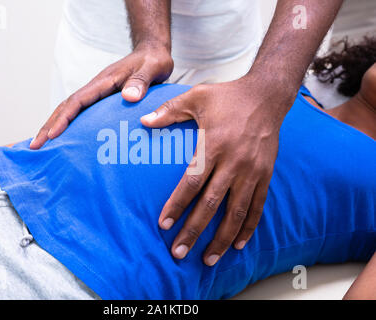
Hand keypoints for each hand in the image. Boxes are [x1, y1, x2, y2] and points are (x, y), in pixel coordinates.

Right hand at [29, 45, 173, 148]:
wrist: (152, 54)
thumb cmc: (153, 62)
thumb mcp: (152, 69)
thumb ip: (141, 81)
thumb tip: (128, 97)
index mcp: (104, 82)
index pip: (78, 101)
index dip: (64, 118)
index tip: (52, 134)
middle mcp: (96, 88)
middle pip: (66, 107)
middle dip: (49, 126)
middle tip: (34, 146)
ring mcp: (96, 94)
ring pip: (70, 111)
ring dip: (54, 127)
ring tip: (40, 146)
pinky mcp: (101, 101)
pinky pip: (80, 114)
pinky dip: (68, 126)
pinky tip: (64, 140)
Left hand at [141, 76, 293, 265]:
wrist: (267, 95)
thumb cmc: (228, 96)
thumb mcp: (196, 97)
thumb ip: (169, 110)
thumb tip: (143, 121)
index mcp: (214, 144)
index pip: (191, 182)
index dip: (177, 205)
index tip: (163, 225)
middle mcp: (234, 162)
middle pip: (211, 204)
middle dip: (194, 230)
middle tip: (179, 252)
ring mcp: (252, 171)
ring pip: (236, 212)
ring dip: (222, 238)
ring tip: (208, 259)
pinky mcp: (266, 174)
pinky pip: (258, 205)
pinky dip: (249, 226)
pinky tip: (239, 244)